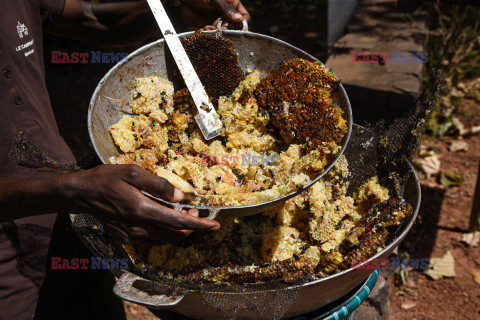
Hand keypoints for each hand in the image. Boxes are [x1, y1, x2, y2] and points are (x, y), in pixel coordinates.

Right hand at [65, 164, 219, 244]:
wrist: (81, 194)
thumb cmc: (106, 179)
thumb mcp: (132, 172)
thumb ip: (158, 184)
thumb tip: (181, 197)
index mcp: (141, 210)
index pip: (178, 223)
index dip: (200, 225)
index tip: (215, 224)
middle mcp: (137, 228)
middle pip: (174, 237)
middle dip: (191, 228)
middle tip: (196, 212)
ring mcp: (130, 236)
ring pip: (164, 241)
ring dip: (178, 231)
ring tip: (182, 214)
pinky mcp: (125, 238)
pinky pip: (152, 240)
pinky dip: (164, 232)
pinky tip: (164, 218)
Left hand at [176, 0, 249, 28]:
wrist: (181, 1)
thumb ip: (226, 8)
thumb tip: (239, 19)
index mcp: (232, 4)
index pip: (244, 16)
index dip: (242, 23)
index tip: (234, 26)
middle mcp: (227, 14)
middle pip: (235, 27)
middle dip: (228, 29)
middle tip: (221, 29)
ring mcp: (218, 21)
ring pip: (225, 32)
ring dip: (218, 32)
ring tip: (208, 28)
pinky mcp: (209, 27)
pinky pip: (214, 34)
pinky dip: (210, 34)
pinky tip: (203, 29)